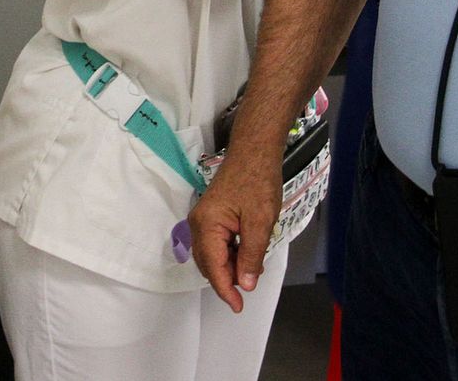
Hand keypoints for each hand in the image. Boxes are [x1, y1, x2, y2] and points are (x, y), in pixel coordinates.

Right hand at [187, 149, 284, 312]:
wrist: (255, 151)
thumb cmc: (257, 180)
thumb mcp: (260, 222)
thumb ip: (252, 255)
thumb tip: (246, 284)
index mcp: (206, 226)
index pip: (213, 268)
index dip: (226, 290)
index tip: (238, 306)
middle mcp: (198, 224)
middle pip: (209, 264)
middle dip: (228, 278)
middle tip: (251, 284)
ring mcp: (203, 219)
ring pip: (213, 255)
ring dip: (231, 266)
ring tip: (254, 267)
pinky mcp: (211, 216)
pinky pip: (217, 243)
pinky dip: (231, 253)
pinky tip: (249, 254)